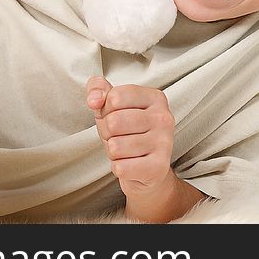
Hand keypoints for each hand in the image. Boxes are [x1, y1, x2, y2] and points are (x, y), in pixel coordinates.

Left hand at [86, 76, 175, 198]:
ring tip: (125, 151)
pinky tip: (131, 164)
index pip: (115, 97)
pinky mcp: (159, 167)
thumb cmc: (126, 132)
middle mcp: (164, 118)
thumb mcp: (110, 106)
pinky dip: (119, 168)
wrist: (146, 169)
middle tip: (119, 136)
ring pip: (115, 147)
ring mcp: (164, 143)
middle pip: (114, 122)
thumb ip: (98, 89)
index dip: (106, 110)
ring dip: (113, 152)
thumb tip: (94, 100)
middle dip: (107, 133)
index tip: (116, 116)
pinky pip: (120, 168)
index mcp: (155, 97)